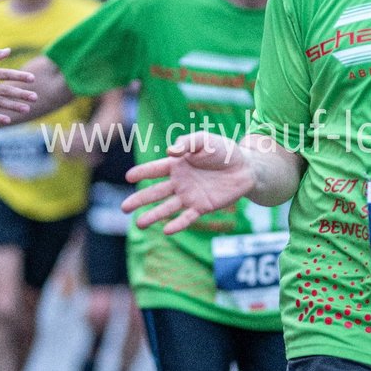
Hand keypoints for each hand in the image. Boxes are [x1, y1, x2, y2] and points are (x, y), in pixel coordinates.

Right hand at [123, 132, 253, 234]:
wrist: (246, 167)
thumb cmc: (224, 150)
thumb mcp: (204, 140)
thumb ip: (187, 143)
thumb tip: (169, 151)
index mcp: (177, 164)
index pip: (155, 169)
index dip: (142, 172)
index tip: (129, 177)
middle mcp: (180, 182)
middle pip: (155, 192)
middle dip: (139, 200)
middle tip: (124, 208)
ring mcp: (190, 196)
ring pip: (167, 208)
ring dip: (153, 216)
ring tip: (138, 224)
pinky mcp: (202, 207)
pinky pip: (188, 217)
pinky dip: (177, 224)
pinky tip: (166, 230)